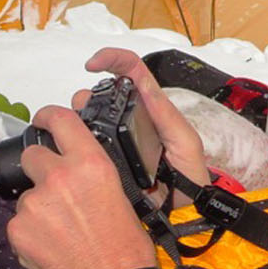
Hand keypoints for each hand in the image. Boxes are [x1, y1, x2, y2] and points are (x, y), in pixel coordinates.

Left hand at [7, 105, 158, 268]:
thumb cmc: (128, 248)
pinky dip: (32, 231)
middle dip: (41, 168)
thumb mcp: (124, 197)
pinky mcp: (18, 229)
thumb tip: (82, 171)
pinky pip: (20, 222)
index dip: (48, 116)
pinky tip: (52, 245)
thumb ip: (96, 176)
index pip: (61, 121)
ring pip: (28, 194)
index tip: (44, 120)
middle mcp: (59, 178)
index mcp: (91, 165)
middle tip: (58, 190)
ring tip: (62, 230)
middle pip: (34, 155)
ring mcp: (34, 204)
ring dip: (40, 206)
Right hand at [80, 48, 210, 200]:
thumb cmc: (191, 174)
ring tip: (83, 136)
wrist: (184, 209)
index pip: (131, 71)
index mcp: (152, 108)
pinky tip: (77, 149)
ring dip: (79, 120)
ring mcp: (118, 137)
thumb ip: (167, 114)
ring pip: (89, 116)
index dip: (111, 59)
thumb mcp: (185, 141)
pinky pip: (86, 142)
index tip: (92, 64)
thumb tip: (144, 86)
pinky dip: (76, 140)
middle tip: (84, 113)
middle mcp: (132, 118)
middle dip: (86, 98)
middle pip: (100, 94)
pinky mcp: (108, 156)